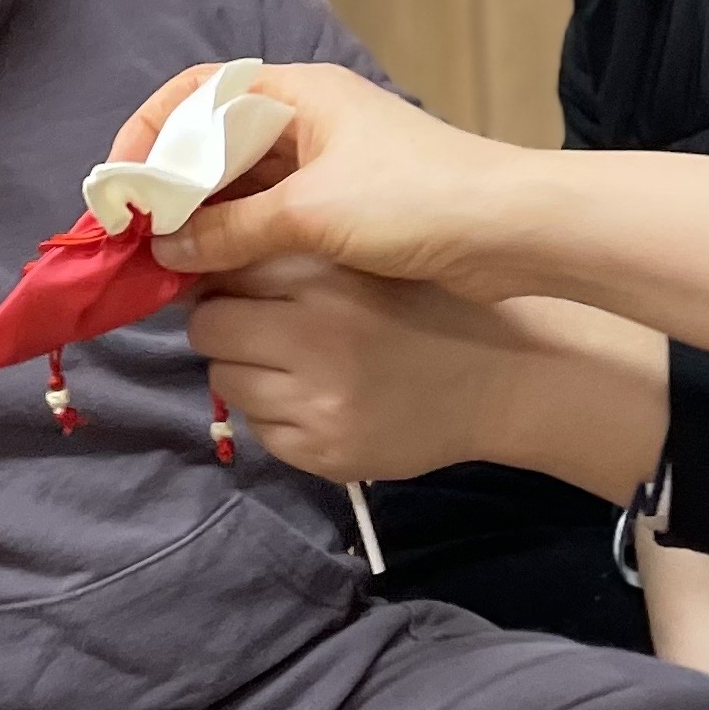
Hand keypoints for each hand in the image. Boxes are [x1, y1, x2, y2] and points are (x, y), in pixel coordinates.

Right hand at [112, 62, 708, 357]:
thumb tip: (164, 249)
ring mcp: (328, 162)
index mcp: (299, 94)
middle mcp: (308, 119)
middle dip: (169, 186)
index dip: (149, 134)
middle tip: (135, 239)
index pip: (197, 93)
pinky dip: (237, 239)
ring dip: (201, 219)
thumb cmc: (418, 201)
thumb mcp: (311, 215)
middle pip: (213, 141)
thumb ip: (231, 230)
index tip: (122, 188)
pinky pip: (270, 215)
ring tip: (166, 264)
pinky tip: (213, 277)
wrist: (513, 232)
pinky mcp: (346, 206)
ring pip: (239, 184)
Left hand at [191, 256, 541, 483]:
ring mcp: (315, 404)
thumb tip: (206, 264)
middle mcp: (316, 339)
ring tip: (295, 365)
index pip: (224, 271)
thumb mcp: (371, 260)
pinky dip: (276, 414)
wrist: (502, 381)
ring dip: (247, 371)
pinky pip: (258, 428)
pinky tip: (319, 401)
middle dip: (224, 326)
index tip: (239, 284)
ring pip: (226, 381)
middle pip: (209, 329)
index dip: (226, 276)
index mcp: (329, 278)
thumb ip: (299, 257)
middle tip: (261, 328)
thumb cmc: (433, 307)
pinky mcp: (320, 452)